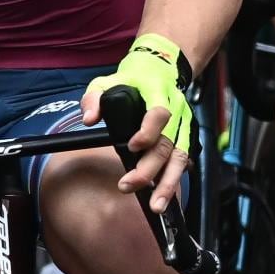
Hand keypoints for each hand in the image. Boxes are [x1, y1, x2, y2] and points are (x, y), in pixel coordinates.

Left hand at [83, 35, 192, 212]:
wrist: (162, 68)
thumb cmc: (132, 78)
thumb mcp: (106, 80)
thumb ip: (94, 98)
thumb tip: (89, 120)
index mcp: (158, 93)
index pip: (159, 113)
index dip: (148, 131)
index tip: (132, 146)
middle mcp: (176, 110)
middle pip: (168, 143)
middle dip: (150, 168)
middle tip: (129, 185)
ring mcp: (184, 125)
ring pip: (180, 157)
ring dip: (168, 183)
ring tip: (156, 205)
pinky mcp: (185, 136)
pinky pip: (183, 161)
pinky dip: (174, 180)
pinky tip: (164, 197)